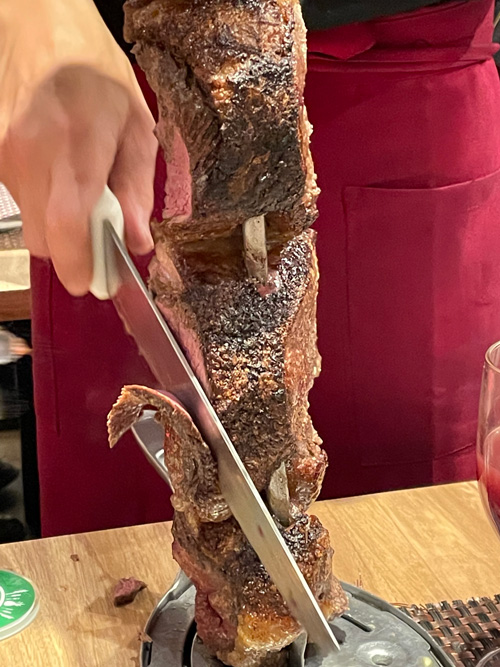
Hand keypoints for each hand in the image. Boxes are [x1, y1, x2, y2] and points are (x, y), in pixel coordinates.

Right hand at [0, 65, 156, 295]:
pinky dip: (41, 198)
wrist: (34, 25)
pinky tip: (56, 168)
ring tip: (77, 182)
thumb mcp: (134, 125)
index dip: (79, 266)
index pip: (66, 230)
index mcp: (75, 147)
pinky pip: (20, 199)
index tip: (93, 281)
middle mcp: (30, 157)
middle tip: (96, 230)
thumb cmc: (92, 70)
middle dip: (72, 248)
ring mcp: (4, 157)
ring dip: (57, 218)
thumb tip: (137, 241)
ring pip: (30, 222)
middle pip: (43, 241)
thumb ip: (137, 190)